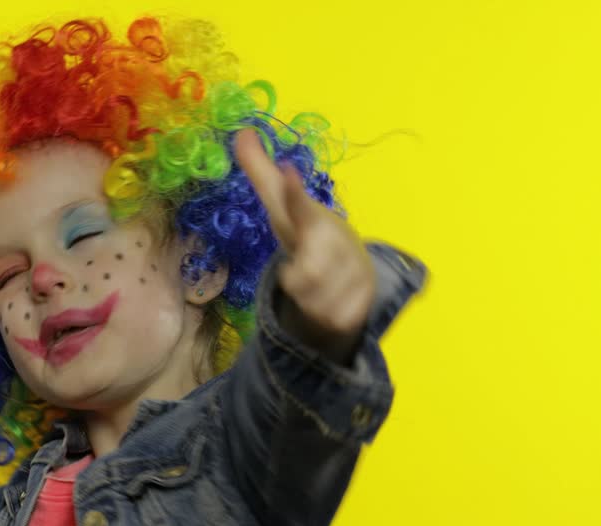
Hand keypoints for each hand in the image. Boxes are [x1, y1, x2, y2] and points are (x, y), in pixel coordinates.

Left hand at [234, 128, 374, 362]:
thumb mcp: (283, 211)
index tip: (286, 171)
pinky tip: (326, 303)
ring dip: (306, 297)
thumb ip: (262, 173)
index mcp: (314, 219)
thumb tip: (241, 131)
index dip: (293, 194)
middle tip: (297, 274)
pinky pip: (327, 318)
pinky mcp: (359, 306)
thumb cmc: (310, 238)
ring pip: (313, 297)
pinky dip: (320, 315)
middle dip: (301, 273)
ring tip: (314, 287)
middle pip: (309, 266)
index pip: (301, 206)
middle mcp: (337, 244)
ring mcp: (352, 274)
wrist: (352, 277)